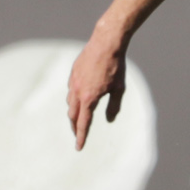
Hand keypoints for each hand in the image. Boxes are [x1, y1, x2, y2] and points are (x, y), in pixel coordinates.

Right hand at [66, 25, 128, 149]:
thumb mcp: (119, 89)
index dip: (81, 136)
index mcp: (89, 98)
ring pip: (70, 102)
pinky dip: (74, 98)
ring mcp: (73, 81)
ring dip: (73, 113)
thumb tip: (109, 120)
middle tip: (78, 135)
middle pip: (72, 115)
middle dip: (74, 127)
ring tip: (78, 119)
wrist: (106, 43)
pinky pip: (71, 90)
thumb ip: (113, 106)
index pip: (83, 123)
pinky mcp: (73, 73)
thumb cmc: (116, 67)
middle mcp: (77, 91)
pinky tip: (80, 98)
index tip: (79, 147)